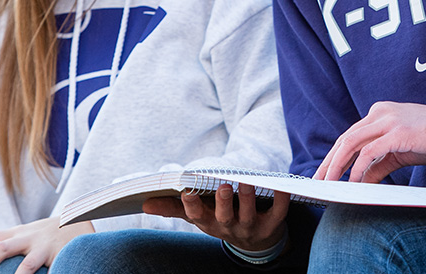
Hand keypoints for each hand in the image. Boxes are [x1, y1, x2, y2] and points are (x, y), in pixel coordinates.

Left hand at [0, 217, 90, 273]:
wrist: (85, 218)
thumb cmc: (53, 234)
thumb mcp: (32, 235)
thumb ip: (14, 246)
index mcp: (18, 233)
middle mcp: (29, 237)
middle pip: (0, 248)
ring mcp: (45, 246)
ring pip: (27, 265)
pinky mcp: (62, 254)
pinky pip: (51, 272)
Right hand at [143, 184, 289, 251]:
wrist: (256, 243)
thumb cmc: (221, 220)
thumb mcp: (198, 217)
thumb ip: (173, 208)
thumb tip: (144, 203)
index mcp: (208, 223)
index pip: (196, 216)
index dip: (191, 205)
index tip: (186, 190)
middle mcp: (228, 227)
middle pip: (224, 216)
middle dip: (222, 202)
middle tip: (221, 186)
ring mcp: (250, 226)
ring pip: (248, 213)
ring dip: (247, 198)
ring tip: (246, 182)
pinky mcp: (272, 224)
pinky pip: (278, 212)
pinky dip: (280, 200)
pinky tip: (280, 186)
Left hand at [314, 101, 425, 183]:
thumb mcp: (400, 152)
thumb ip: (378, 164)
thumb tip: (359, 182)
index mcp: (379, 113)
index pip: (348, 136)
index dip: (333, 157)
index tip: (323, 174)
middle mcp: (379, 113)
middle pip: (344, 139)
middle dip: (328, 163)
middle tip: (318, 183)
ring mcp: (388, 120)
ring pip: (351, 143)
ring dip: (337, 165)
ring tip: (330, 184)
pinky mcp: (398, 132)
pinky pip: (369, 152)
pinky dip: (358, 168)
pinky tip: (354, 182)